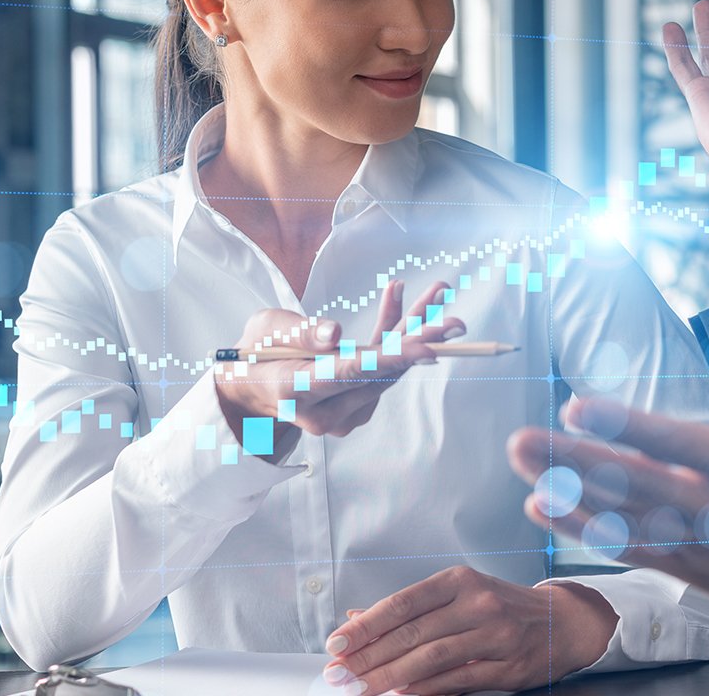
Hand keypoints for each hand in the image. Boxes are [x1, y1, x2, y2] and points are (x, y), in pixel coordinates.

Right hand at [211, 280, 461, 456]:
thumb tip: (336, 333)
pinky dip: (395, 338)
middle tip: (457, 322)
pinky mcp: (354, 409)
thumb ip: (301, 332)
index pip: (349, 373)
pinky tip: (400, 302)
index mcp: (295, 390)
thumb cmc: (256, 351)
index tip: (427, 348)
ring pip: (387, 369)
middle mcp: (322, 411)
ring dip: (414, 331)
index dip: (390, 358)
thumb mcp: (268, 330)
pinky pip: (381, 370)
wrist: (252, 386)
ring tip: (437, 292)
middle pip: (379, 372)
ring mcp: (340, 416)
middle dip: (419, 340)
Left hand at [320, 566, 615, 694]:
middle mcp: (476, 603)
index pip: (403, 603)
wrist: (563, 623)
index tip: (337, 643)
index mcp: (460, 581)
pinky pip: (455, 681)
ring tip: (359, 689)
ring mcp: (493, 635)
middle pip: (411, 633)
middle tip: (339, 673)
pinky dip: (422, 690)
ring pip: (429, 658)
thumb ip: (411, 609)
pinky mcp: (504, 667)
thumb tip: (357, 617)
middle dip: (368, 656)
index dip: (366, 624)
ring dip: (388, 677)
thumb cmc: (504, 607)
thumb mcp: (459, 595)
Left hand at [507, 333, 708, 648]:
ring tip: (522, 472)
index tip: (577, 404)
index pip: (680, 441)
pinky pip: (634, 551)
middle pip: (635, 482)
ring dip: (569, 495)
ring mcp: (705, 544)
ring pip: (626, 519)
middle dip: (574, 460)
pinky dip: (589, 532)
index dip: (626, 424)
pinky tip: (549, 510)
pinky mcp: (697, 569)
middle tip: (520, 440)